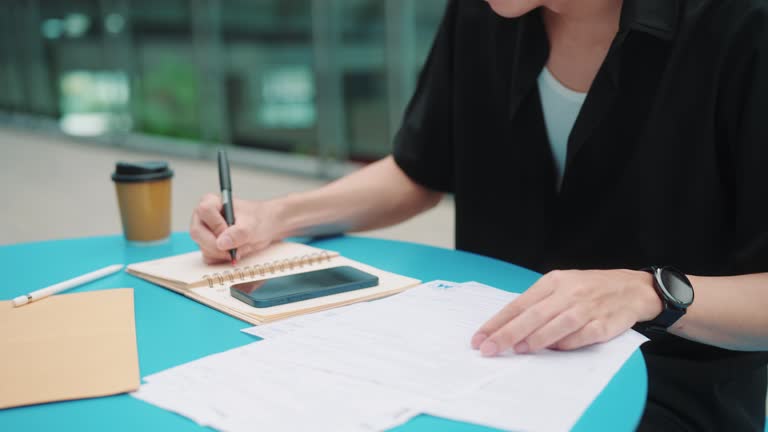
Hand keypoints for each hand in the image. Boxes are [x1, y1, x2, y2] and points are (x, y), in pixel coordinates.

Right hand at [190, 193, 281, 263]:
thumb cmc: (259, 219)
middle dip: (217, 245)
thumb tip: (221, 243)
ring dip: (222, 253)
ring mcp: (204, 233)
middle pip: (198, 233)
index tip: (230, 231)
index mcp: (211, 202)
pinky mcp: (208, 247)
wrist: (266, 227)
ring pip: (203, 248)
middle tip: (234, 249)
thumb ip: (238, 233)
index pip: (205, 211)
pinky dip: (222, 259)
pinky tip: (235, 253)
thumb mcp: (252, 225)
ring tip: (239, 247)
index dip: (216, 224)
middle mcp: (203, 217)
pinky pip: (209, 258)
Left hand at [471, 269, 661, 355]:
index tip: (480, 338)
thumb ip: (538, 305)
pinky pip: (582, 335)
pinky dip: (566, 344)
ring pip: (557, 325)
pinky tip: (552, 350)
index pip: (519, 304)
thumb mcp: (561, 286)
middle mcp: (569, 293)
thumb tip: (511, 328)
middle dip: (507, 334)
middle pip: (533, 315)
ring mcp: (588, 308)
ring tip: (517, 350)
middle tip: (488, 349)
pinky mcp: (605, 323)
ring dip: (535, 339)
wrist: (633, 288)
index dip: (497, 322)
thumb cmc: (590, 289)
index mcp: (553, 282)